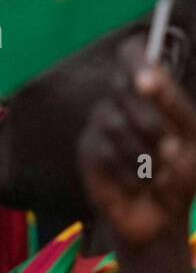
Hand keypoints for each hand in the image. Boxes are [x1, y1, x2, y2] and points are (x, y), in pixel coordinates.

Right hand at [79, 58, 195, 272]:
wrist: (159, 219)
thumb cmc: (180, 176)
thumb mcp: (192, 146)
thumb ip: (177, 118)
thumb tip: (155, 101)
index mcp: (151, 92)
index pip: (133, 53)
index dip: (137, 60)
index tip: (149, 80)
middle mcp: (122, 100)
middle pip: (124, 89)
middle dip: (151, 120)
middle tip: (171, 147)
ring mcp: (101, 123)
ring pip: (114, 123)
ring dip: (144, 153)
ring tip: (157, 174)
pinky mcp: (88, 148)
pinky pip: (104, 151)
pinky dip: (129, 172)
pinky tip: (138, 184)